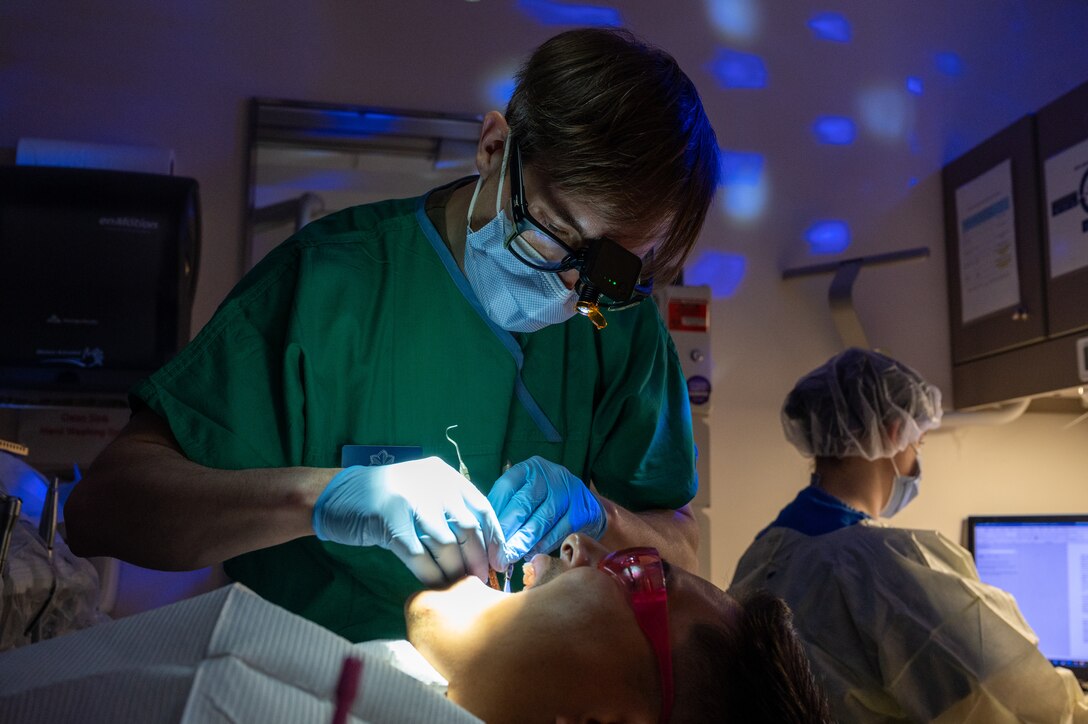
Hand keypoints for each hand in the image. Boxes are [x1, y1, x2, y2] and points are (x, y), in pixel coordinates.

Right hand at [312, 456, 504, 586]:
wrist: (337, 496)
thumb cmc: (386, 501)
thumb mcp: (423, 494)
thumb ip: (450, 510)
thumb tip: (487, 548)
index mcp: (444, 474)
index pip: (481, 508)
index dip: (494, 539)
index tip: (499, 563)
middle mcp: (431, 481)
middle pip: (467, 527)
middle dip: (477, 559)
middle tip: (478, 581)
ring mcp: (409, 497)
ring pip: (445, 543)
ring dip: (454, 571)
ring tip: (456, 587)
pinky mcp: (388, 518)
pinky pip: (417, 555)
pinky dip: (429, 574)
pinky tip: (433, 585)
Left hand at [487, 456, 605, 566]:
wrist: (586, 504)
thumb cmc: (545, 501)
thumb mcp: (526, 493)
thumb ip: (507, 507)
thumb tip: (483, 534)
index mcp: (530, 468)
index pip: (506, 488)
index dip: (493, 514)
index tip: (483, 536)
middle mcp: (550, 475)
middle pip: (522, 505)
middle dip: (506, 533)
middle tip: (493, 553)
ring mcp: (568, 491)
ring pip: (540, 521)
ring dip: (522, 543)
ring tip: (508, 558)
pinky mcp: (582, 510)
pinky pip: (558, 532)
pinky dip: (542, 545)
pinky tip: (530, 555)